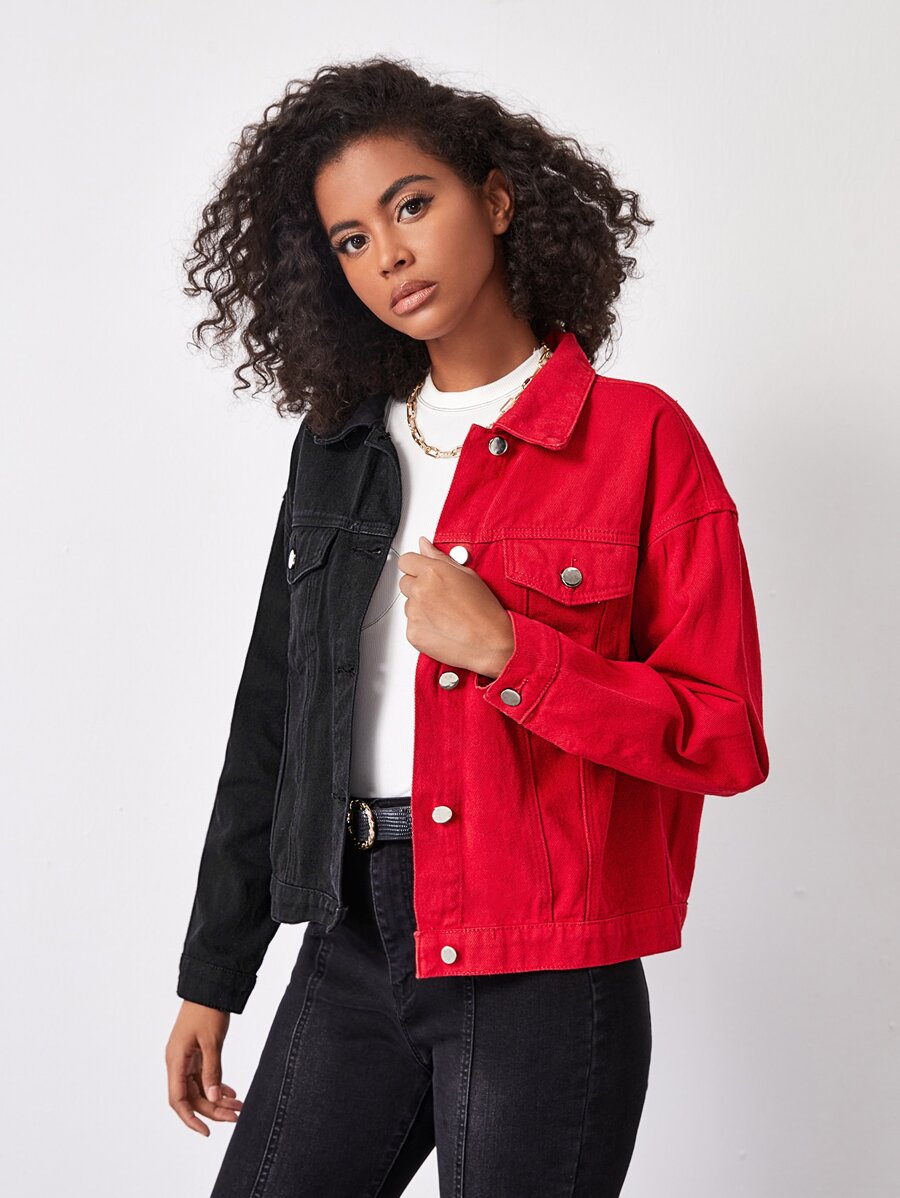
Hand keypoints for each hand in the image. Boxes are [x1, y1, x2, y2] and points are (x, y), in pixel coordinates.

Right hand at [166, 1001, 242, 1135]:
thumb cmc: (207, 1010)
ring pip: (200, 1089)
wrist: (209, 986)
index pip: (178, 1100)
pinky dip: (218, 1086)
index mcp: (175, 1061)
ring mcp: (187, 1059)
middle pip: (192, 1097)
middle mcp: (178, 1063)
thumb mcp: (211, 1041)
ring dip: (218, 1100)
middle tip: (236, 1116)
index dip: (190, 1119)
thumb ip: (212, 1071)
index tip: (206, 1132)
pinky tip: (232, 1093)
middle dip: (213, 1110)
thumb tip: (213, 1099)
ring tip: (239, 1107)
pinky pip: (205, 1077)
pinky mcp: (196, 1054)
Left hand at [397, 537, 514, 677]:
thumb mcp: (467, 575)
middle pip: (405, 582)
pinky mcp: (413, 633)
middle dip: (418, 587)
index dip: (415, 567)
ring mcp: (414, 613)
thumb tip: (424, 544)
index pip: (406, 561)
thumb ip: (440, 557)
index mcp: (432, 572)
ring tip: (445, 614)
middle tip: (441, 597)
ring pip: (408, 604)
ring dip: (420, 607)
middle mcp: (420, 590)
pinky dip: (422, 626)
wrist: (490, 642)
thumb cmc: (484, 610)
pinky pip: (411, 624)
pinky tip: (442, 627)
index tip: (423, 573)